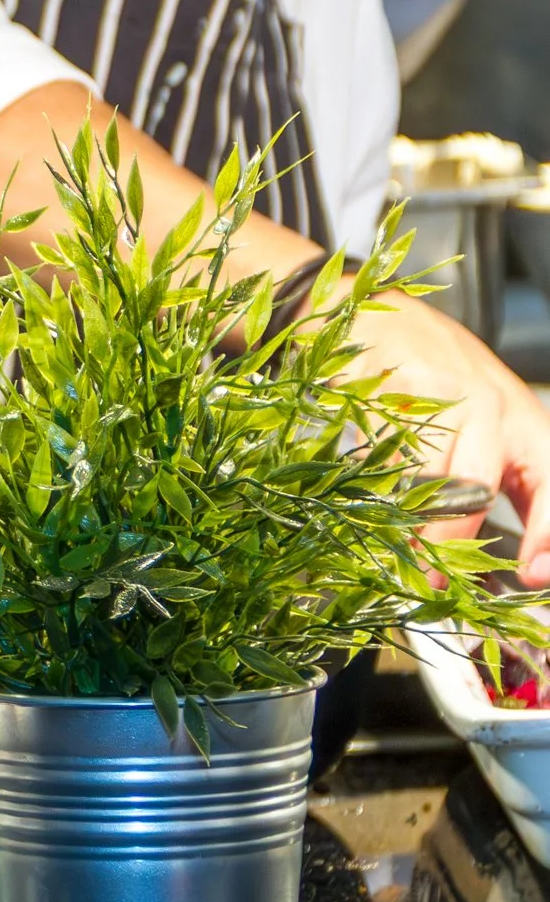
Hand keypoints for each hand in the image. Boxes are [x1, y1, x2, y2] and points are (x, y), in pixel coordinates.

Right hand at [345, 291, 549, 583]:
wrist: (382, 317)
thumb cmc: (446, 383)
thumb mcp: (496, 431)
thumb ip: (509, 488)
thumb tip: (517, 566)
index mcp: (528, 423)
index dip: (548, 536)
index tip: (532, 575)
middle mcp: (489, 408)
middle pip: (475, 489)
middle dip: (453, 545)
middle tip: (436, 584)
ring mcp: (436, 398)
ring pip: (422, 478)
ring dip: (408, 530)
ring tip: (398, 562)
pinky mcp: (386, 391)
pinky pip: (380, 457)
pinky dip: (374, 493)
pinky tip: (370, 511)